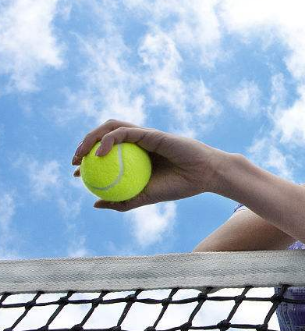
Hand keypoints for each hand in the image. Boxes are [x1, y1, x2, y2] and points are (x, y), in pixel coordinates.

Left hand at [72, 120, 229, 210]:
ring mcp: (144, 135)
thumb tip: (95, 203)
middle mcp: (138, 143)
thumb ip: (121, 201)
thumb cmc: (179, 186)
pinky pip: (123, 132)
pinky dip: (108, 140)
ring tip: (81, 154)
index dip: (86, 160)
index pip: (106, 153)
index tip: (76, 174)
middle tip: (74, 162)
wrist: (204, 176)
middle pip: (104, 136)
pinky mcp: (149, 132)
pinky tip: (99, 154)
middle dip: (84, 145)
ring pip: (111, 128)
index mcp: (136, 157)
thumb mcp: (145, 197)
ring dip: (91, 137)